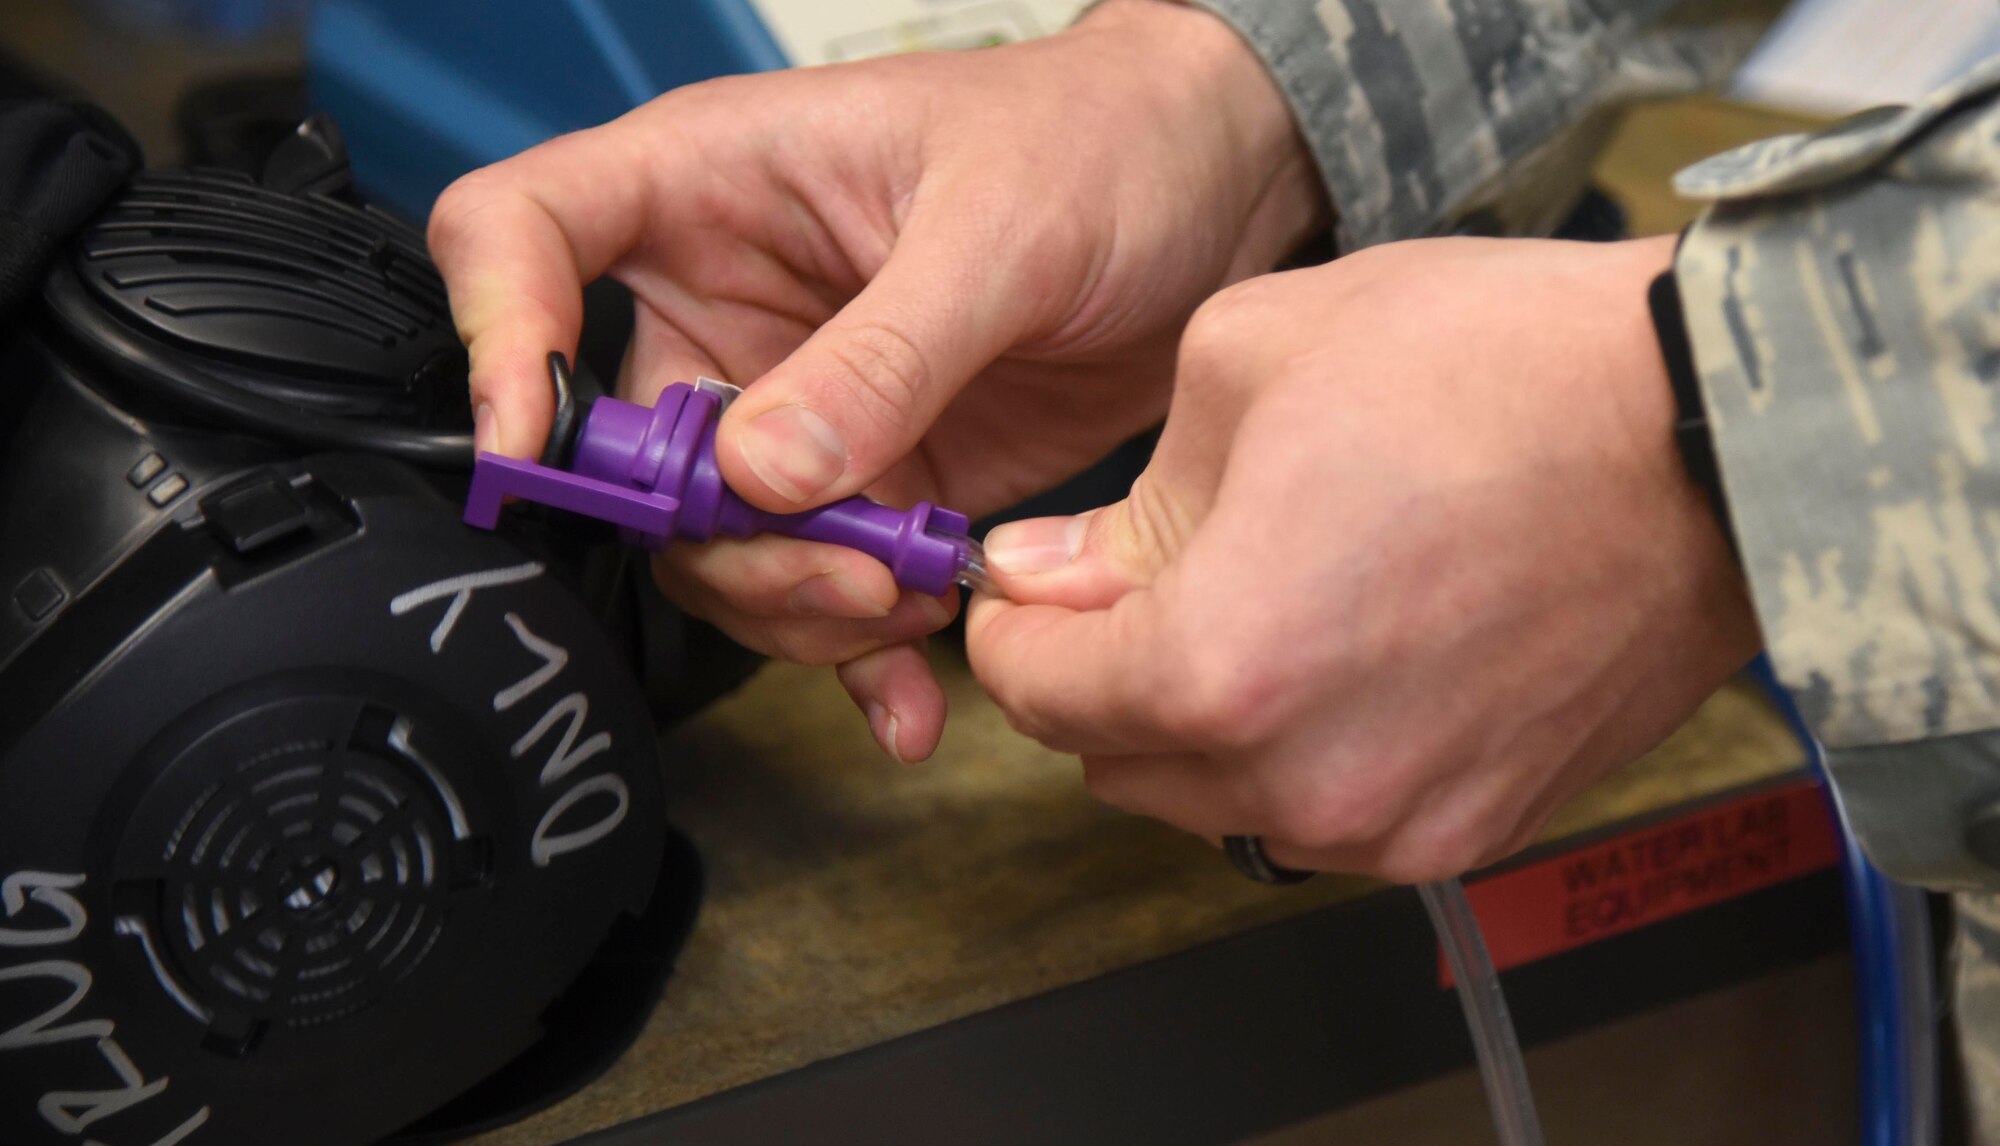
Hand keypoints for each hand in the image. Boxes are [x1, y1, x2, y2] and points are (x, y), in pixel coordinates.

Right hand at [427, 0, 1324, 760]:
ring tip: (906, 616)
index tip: (530, 444)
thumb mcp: (1002, 229)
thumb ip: (886, 351)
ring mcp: (793, 401)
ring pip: (717, 542)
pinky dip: (857, 653)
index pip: (522, 231)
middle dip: (712, 538)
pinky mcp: (868, 475)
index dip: (493, 334)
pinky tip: (909, 694)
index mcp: (713, 185)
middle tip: (836, 575)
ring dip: (794, 605)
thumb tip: (765, 470)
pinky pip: (820, 582)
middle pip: (620, 448)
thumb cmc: (1103, 140)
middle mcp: (729, 302)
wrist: (1215, 198)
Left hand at [967, 235, 1760, 881]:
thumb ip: (1123, 506)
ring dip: (1202, 721)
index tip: (1034, 584)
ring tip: (1269, 598)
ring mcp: (1396, 822)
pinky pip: (1329, 811)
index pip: (1034, 696)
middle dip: (1101, 677)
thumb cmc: (1501, 374)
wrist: (1713, 433)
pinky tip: (1355, 647)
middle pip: (1115, 765)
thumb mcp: (1251, 365)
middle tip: (1142, 578)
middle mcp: (1299, 781)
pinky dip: (1306, 747)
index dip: (1013, 630)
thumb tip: (1053, 575)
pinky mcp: (1476, 830)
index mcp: (1217, 666)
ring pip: (1218, 801)